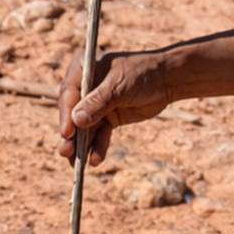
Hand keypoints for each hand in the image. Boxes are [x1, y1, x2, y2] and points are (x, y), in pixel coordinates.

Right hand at [56, 49, 171, 166]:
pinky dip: (97, 147)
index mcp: (82, 69)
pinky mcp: (107, 118)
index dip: (65, 114)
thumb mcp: (119, 86)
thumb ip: (98, 102)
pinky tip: (96, 160)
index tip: (66, 132)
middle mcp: (85, 87)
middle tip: (66, 152)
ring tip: (78, 164)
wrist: (167, 80)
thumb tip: (76, 120)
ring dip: (81, 146)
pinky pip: (99, 135)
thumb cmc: (143, 73)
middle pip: (72, 114)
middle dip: (70, 135)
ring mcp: (95, 105)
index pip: (68, 94)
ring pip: (84, 129)